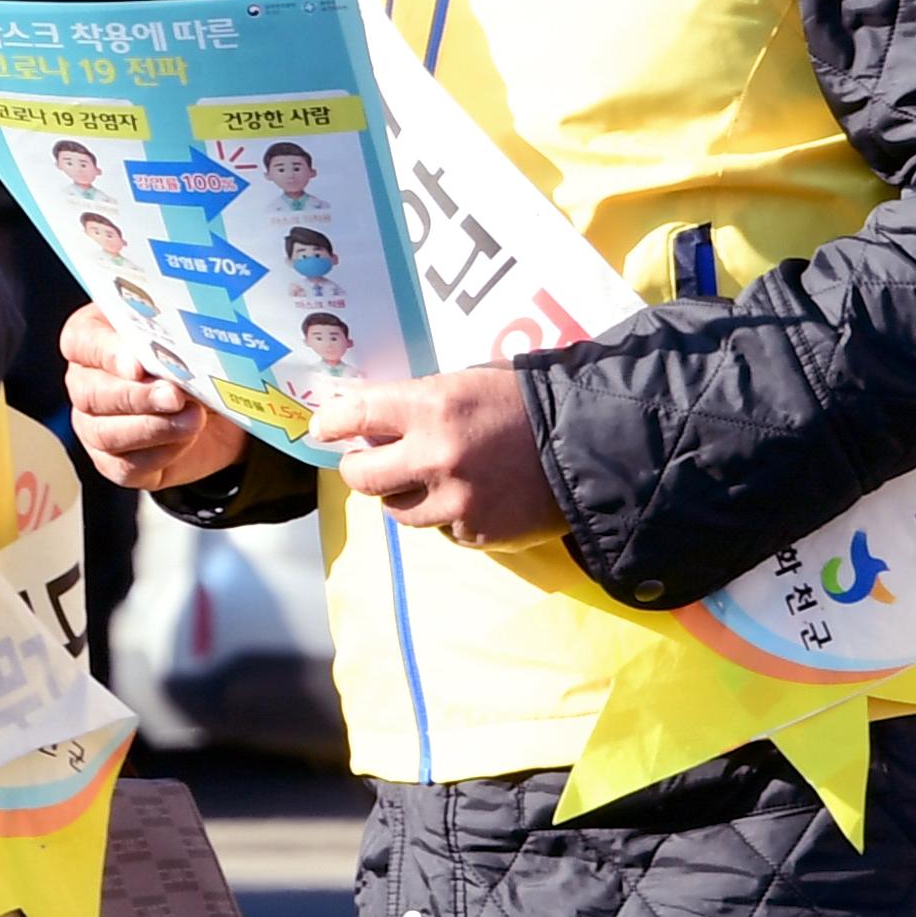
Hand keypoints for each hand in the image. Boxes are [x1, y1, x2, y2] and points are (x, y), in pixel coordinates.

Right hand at [62, 307, 247, 492]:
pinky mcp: (112, 462)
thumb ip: (175, 344)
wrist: (215, 410)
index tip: (138, 366)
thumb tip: (180, 362)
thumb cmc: (191, 364)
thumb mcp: (186, 343)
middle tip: (175, 396)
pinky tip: (186, 438)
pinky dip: (161, 453)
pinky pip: (125, 465)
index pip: (80, 342)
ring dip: (152, 427)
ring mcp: (93, 425)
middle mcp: (85, 382)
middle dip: (136, 396)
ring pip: (104, 433)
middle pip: (89, 393)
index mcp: (93, 340)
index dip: (106, 353)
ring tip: (193, 419)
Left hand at [307, 361, 557, 544]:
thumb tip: (369, 421)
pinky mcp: (476, 533)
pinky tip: (473, 495)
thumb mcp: (469, 383)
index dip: (330, 423)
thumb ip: (418, 403)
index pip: (354, 416)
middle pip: (360, 477)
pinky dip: (447, 516)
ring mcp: (455, 501)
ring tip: (430, 480)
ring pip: (396, 511)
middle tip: (368, 463)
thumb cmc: (527, 403)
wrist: (593, 444)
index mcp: (432, 406)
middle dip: (359, 469)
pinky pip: (441, 529)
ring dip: (403, 496)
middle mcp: (435, 456)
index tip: (321, 429)